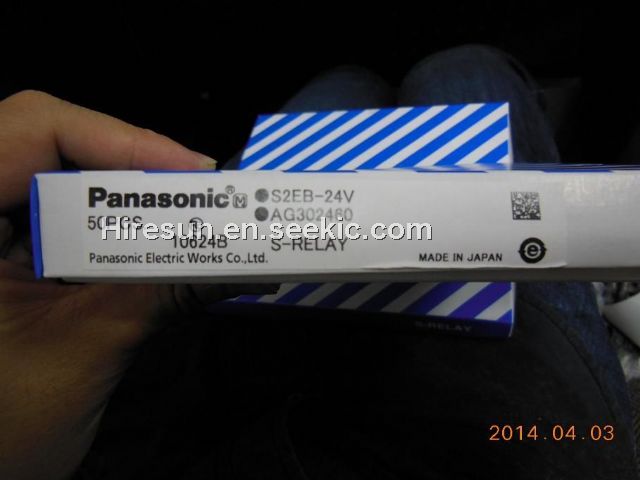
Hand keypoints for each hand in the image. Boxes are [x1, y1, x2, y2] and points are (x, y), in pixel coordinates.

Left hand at [0, 90, 216, 479]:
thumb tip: (239, 261)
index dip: (117, 140)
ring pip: (66, 179)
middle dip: (135, 165)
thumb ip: (163, 297)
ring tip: (191, 210)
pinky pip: (70, 218)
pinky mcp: (14, 255)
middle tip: (205, 191)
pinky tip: (159, 238)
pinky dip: (120, 224)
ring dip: (132, 195)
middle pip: (54, 147)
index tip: (189, 171)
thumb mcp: (85, 352)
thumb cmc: (2, 433)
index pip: (31, 130)